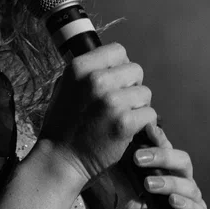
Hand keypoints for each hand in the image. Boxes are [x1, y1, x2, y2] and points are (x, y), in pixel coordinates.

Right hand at [38, 43, 157, 186]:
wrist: (60, 158)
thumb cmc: (62, 124)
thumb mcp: (65, 87)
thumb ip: (88, 72)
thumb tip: (112, 63)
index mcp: (79, 67)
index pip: (118, 50)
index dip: (120, 66)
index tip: (115, 82)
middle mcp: (96, 80)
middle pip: (136, 70)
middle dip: (131, 86)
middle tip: (120, 103)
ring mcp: (111, 102)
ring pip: (145, 93)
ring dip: (138, 106)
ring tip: (121, 118)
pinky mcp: (124, 123)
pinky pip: (149, 114)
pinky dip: (143, 124)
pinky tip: (128, 130)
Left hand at [111, 123, 209, 208]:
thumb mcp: (124, 208)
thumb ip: (122, 185)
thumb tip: (106, 156)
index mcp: (168, 180)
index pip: (166, 154)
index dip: (159, 140)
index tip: (145, 128)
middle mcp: (184, 190)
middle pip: (182, 163)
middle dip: (162, 156)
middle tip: (139, 156)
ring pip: (190, 187)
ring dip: (170, 182)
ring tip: (149, 183)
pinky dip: (187, 206)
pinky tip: (173, 201)